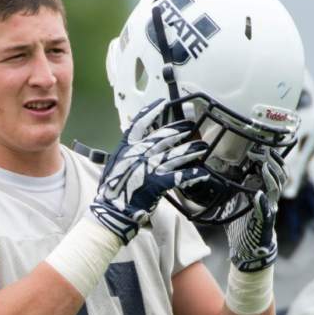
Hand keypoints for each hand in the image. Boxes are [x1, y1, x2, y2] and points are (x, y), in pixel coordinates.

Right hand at [90, 99, 209, 243]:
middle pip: (162, 137)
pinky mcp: (158, 183)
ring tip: (201, 146)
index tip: (161, 104)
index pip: (139, 124)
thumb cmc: (112, 190)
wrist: (111, 210)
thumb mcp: (114, 165)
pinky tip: (202, 173)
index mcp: (127, 149)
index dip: (151, 112)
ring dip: (190, 150)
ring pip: (175, 155)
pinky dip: (192, 175)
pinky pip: (180, 176)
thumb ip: (126, 154)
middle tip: (189, 126)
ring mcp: (149, 168)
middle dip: (178, 130)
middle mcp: (139, 155)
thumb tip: (134, 146)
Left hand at [225, 148, 286, 270]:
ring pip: (276, 189)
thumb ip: (230, 185)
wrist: (245, 247)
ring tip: (264, 165)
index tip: (255, 146)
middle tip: (259, 152)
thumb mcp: (233, 199)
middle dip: (271, 162)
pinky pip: (267, 211)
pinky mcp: (265, 222)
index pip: (272, 169)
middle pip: (279, 175)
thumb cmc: (239, 222)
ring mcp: (269, 209)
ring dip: (270, 177)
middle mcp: (269, 197)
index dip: (267, 157)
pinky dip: (263, 202)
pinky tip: (259, 194)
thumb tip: (212, 170)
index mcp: (262, 190)